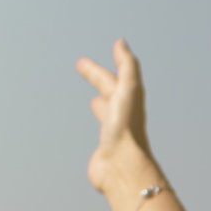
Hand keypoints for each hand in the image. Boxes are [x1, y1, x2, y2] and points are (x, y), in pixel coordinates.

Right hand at [75, 39, 154, 195]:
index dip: (98, 67)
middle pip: (109, 92)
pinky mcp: (106, 151)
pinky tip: (99, 134)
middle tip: (81, 67)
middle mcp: (122, 117)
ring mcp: (114, 134)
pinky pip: (102, 137)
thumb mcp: (128, 90)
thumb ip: (126, 66)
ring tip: (95, 101)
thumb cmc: (126, 129)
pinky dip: (98, 132)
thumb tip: (121, 42)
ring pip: (107, 115)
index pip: (110, 78)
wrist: (123, 168)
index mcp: (127, 102)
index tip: (85, 59)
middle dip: (97, 79)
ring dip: (101, 105)